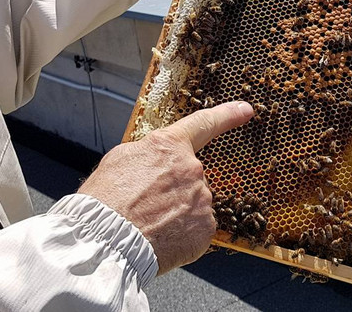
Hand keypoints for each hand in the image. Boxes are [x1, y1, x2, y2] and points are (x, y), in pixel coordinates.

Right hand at [78, 101, 254, 273]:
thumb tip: (154, 161)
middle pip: (189, 177)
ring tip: (148, 225)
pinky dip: (182, 235)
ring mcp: (202, 199)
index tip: (245, 109)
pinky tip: (162, 238)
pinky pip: (197, 228)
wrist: (109, 241)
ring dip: (176, 214)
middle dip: (172, 190)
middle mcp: (191, 169)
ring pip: (193, 204)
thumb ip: (146, 154)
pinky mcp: (206, 228)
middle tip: (145, 206)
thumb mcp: (119, 160)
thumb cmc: (106, 202)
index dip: (228, 115)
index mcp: (169, 147)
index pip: (204, 124)